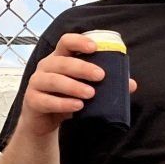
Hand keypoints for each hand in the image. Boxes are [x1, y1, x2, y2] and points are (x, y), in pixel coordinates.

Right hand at [14, 34, 135, 137]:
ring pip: (53, 80)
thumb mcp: (84, 88)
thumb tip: (131, 84)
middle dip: (82, 68)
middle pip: (62, 61)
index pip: (65, 41)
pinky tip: (77, 106)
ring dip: (73, 86)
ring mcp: (36, 83)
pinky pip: (47, 100)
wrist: (44, 122)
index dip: (79, 42)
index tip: (94, 48)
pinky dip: (63, 103)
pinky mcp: (32, 100)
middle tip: (101, 76)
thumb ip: (105, 84)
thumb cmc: (66, 98)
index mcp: (59, 58)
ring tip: (91, 94)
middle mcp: (45, 67)